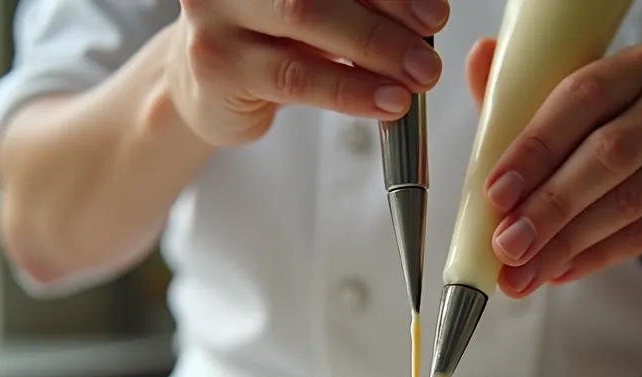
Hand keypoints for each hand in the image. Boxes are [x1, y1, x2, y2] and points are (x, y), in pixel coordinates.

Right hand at [169, 0, 447, 147]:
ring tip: (417, 78)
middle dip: (387, 18)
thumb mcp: (320, 7)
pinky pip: (295, 77)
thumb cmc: (274, 36)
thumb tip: (428, 13)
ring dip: (374, 53)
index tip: (434, 12)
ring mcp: (217, 10)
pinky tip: (385, 101)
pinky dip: (348, 91)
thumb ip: (361, 2)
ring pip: (306, 19)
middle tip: (430, 53)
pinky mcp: (217, 62)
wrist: (206, 83)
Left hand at [464, 39, 641, 297]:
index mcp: (634, 66)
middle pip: (606, 154)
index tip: (495, 193)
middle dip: (548, 206)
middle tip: (507, 245)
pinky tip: (561, 271)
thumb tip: (477, 57)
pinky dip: (597, 257)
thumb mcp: (567, 121)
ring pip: (627, 200)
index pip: (581, 98)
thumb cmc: (613, 147)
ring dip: (566, 242)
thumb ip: (522, 100)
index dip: (535, 148)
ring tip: (523, 271)